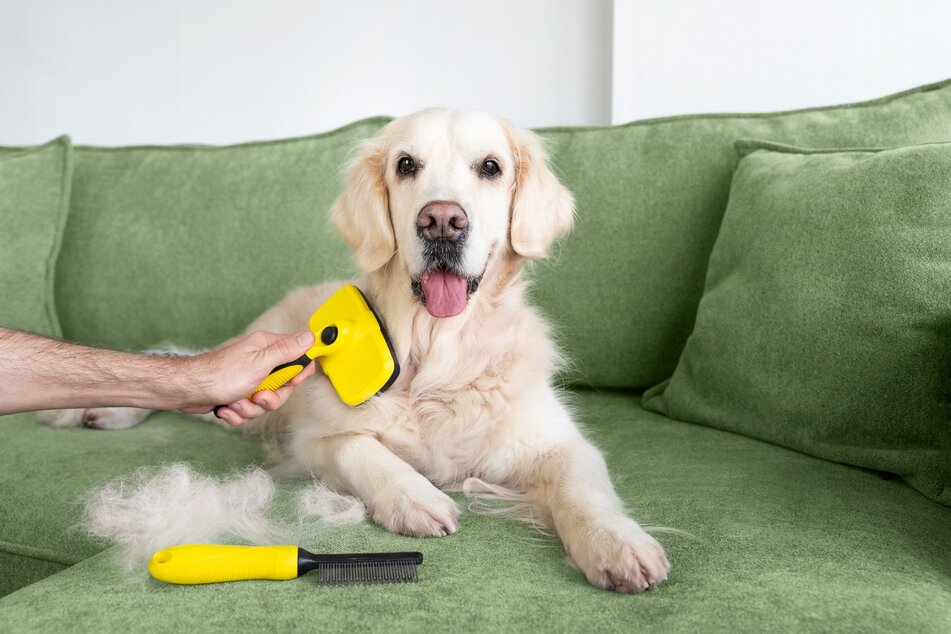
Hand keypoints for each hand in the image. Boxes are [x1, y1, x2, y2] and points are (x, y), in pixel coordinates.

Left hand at [181, 330, 316, 425]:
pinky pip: (250, 408)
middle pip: (284, 385)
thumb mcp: (259, 363)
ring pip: (266, 401)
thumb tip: (310, 336)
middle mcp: (260, 361)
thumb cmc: (219, 375)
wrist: (186, 391)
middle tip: (258, 396)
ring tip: (235, 402)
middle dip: (270, 398)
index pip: (298, 355)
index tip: (292, 380)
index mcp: (266, 347)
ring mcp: (249, 378)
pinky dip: (238, 412)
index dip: (299, 372)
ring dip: (251, 408)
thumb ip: (287, 351)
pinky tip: (226, 407)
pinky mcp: (238, 393)